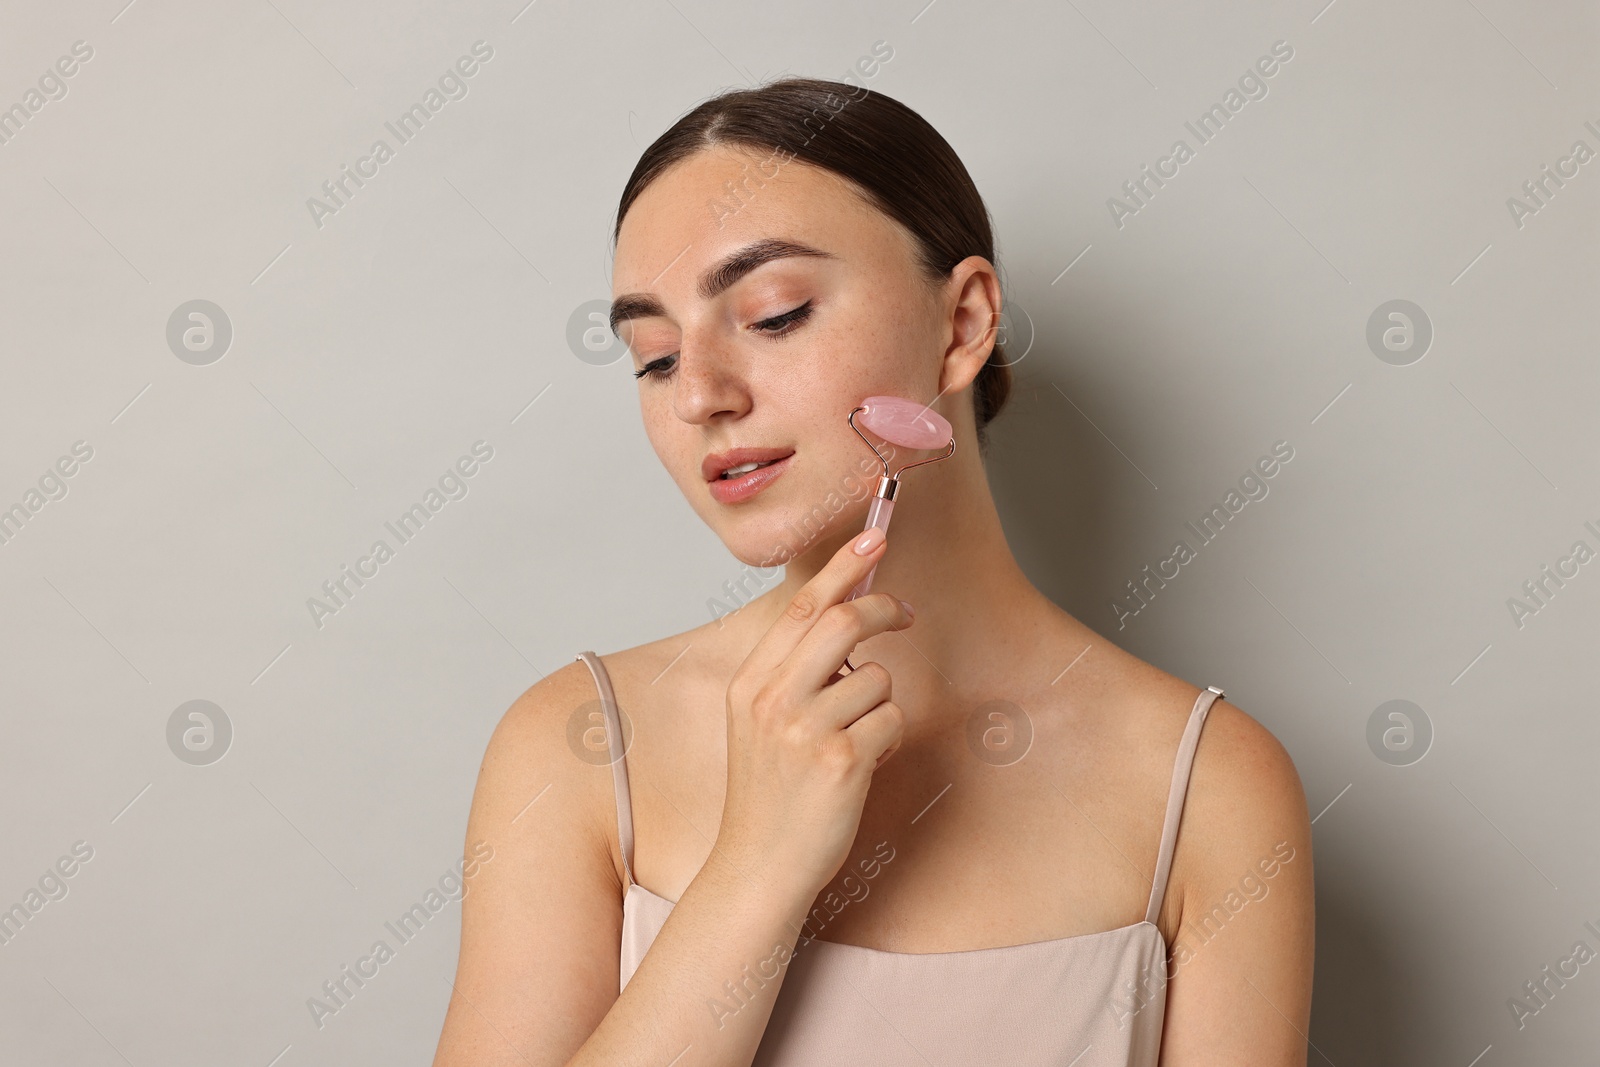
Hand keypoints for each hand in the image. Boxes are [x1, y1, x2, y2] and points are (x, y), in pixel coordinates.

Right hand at [713, 528, 913, 905]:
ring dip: (882, 702)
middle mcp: (772, 700)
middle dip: (885, 608)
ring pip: (877, 678)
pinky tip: (865, 763)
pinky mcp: (842, 761)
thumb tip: (843, 617)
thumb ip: (791, 672)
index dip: (843, 567)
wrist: (758, 868)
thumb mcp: (758, 724)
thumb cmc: (767, 796)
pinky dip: (891, 738)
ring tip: (859, 738)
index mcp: (749, 684)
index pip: (802, 607)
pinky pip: (893, 720)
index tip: (874, 538)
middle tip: (907, 613)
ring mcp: (805, 730)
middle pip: (843, 623)